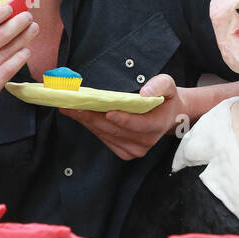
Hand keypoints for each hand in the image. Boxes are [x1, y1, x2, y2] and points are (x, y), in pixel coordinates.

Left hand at [60, 73, 184, 160]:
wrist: (168, 117)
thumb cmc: (165, 99)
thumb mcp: (168, 86)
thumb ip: (160, 85)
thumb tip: (145, 93)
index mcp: (157, 125)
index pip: (139, 125)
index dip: (123, 119)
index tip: (108, 112)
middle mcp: (145, 141)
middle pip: (115, 129)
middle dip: (92, 117)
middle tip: (73, 105)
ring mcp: (134, 150)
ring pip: (106, 134)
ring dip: (86, 121)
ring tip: (69, 108)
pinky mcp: (124, 152)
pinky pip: (104, 139)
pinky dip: (91, 127)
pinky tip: (80, 116)